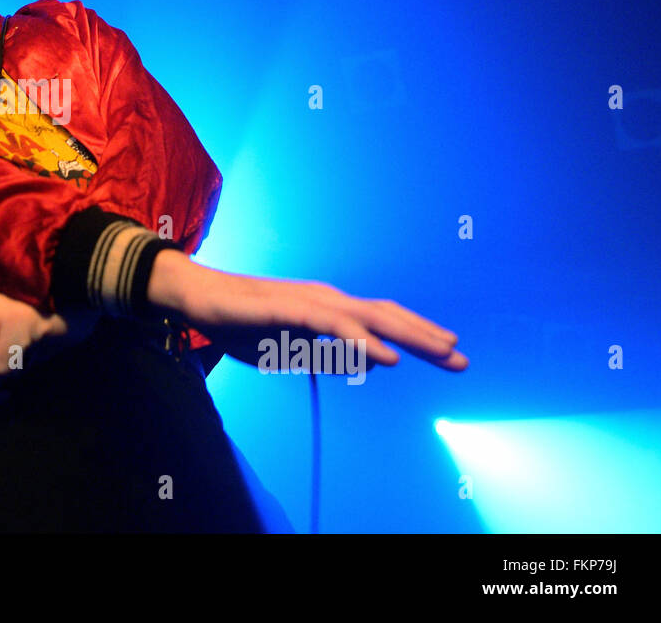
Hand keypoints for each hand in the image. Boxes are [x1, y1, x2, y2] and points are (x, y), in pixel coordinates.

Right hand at [149, 251, 467, 372]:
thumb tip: (366, 361)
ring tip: (439, 352)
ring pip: (370, 318)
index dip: (418, 335)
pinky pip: (334, 327)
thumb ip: (327, 356)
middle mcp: (328, 299)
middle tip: (462, 359)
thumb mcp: (291, 351)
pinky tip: (384, 356)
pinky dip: (363, 341)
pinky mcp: (292, 309)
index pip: (383, 321)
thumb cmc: (242, 324)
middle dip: (426, 337)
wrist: (199, 300)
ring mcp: (311, 301)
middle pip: (387, 316)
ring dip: (408, 336)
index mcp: (329, 310)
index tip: (451, 354)